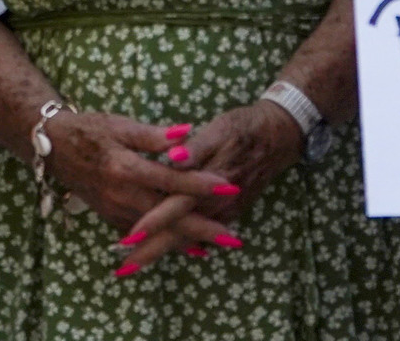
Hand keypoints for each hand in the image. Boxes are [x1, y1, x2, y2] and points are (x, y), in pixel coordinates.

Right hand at [45, 110, 232, 241]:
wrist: (53, 147)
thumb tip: (187, 133)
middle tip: (234, 237)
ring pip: (158, 231)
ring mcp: (116, 211)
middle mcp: (122, 195)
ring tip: (216, 245)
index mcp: (126, 168)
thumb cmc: (89, 129)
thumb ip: (154, 134)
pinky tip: (185, 246)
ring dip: (188, 239)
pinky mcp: (111, 218)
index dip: (200, 184)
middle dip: (203, 228)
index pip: (171, 179)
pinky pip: (143, 234)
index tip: (228, 187)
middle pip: (169, 216)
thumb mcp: (120, 124)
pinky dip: (166, 241)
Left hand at [117, 101, 302, 273]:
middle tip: (123, 269)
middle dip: (151, 250)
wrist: (276, 138)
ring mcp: (224, 212)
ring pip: (188, 237)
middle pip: (179, 233)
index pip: (174, 208)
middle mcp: (216, 205)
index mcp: (209, 184)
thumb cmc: (242, 130)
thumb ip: (195, 148)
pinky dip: (181, 241)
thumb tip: (174, 159)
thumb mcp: (218, 130)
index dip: (151, 224)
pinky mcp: (228, 212)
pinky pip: (199, 232)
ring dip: (162, 249)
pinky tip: (166, 246)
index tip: (127, 240)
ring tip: (136, 262)